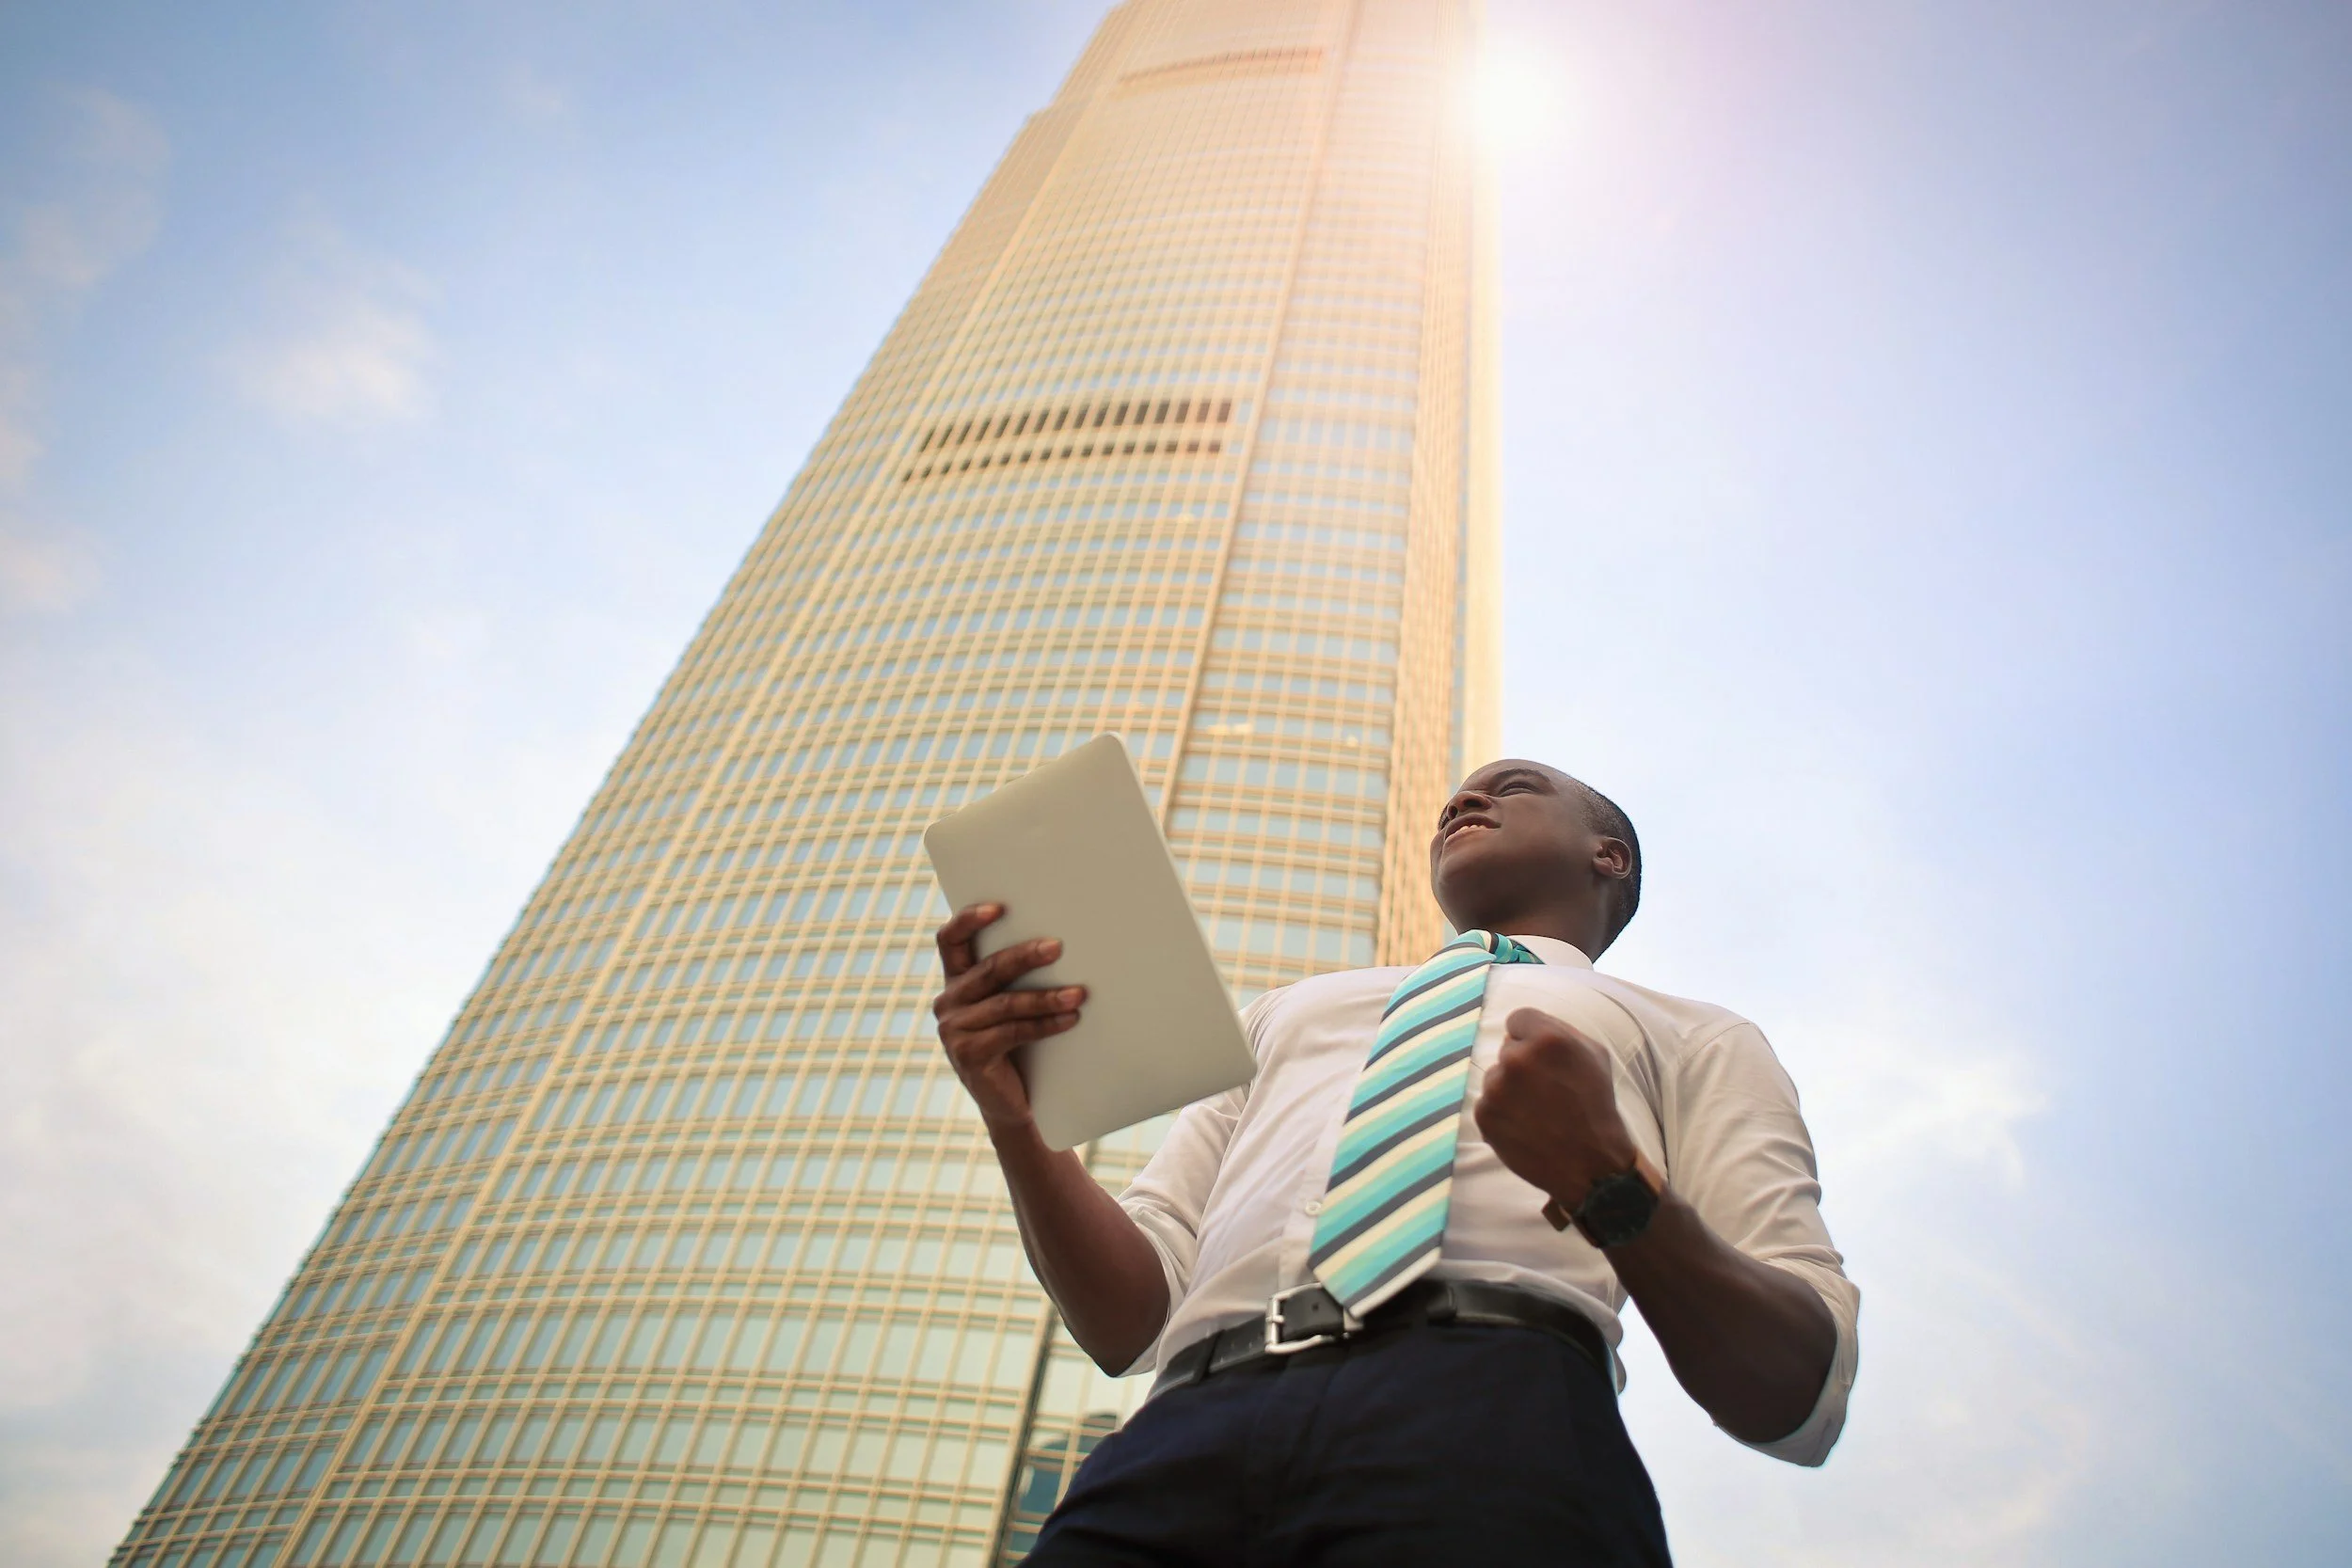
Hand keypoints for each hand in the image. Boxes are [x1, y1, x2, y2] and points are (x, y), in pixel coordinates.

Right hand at [932, 902, 1085, 1135]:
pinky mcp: (969, 1055)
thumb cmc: (1021, 1045)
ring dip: (1046, 997)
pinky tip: (1070, 1019)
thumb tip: (1060, 942)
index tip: (999, 907)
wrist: (1014, 1103)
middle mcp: (948, 1002)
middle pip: (987, 969)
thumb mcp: (1013, 1006)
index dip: (969, 920)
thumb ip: (1017, 978)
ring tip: (1079, 993)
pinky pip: (1012, 1032)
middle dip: (1024, 956)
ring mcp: (954, 1030)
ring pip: (1005, 1003)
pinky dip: (1045, 1025)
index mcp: (956, 982)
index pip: (949, 940)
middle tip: (1057, 947)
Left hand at [1472, 1006, 1640, 1213]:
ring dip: (1511, 1089)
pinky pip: (1488, 1102)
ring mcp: (1497, 1088)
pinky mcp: (1484, 1114)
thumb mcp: (1594, 1055)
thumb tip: (1520, 1028)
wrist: (1590, 1163)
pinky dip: (1502, 1113)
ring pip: (1496, 1076)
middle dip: (1524, 1064)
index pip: (1518, 1019)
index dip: (1530, 1036)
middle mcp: (1518, 1059)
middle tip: (1547, 1090)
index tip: (1542, 1056)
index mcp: (1548, 1038)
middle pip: (1508, 1048)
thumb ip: (1558, 1030)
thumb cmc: (1596, 1105)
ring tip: (1538, 1111)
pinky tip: (1526, 1126)